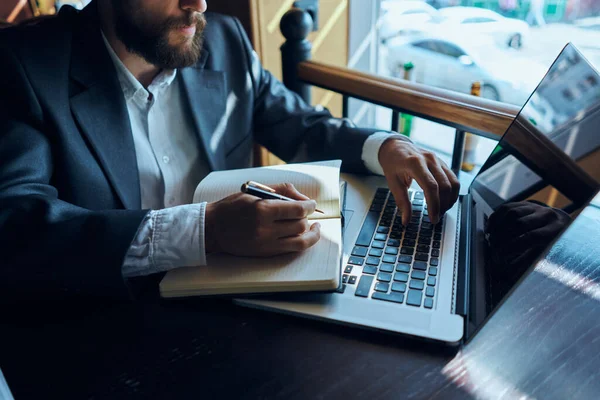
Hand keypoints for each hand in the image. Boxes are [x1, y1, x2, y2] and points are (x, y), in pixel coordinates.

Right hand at [204, 183, 320, 256]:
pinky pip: (290, 250)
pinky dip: (300, 242)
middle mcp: (265, 229)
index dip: (310, 206)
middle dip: (307, 218)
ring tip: (312, 227)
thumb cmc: (233, 206)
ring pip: (300, 242)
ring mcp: (265, 244)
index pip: (297, 210)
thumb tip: (306, 201)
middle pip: (301, 225)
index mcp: (262, 209)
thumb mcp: (255, 190)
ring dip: (309, 233)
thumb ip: (283, 191)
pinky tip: (301, 235)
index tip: (312, 204)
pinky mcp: (265, 253)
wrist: (212, 228)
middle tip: (306, 213)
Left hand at [378, 139, 459, 224]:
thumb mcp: (392, 182)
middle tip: (436, 217)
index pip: (431, 187)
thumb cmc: (393, 163)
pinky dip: (451, 192)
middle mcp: (429, 159)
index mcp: (415, 163)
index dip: (434, 205)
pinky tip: (445, 201)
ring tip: (441, 211)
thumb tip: (406, 220)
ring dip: (450, 200)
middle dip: (442, 205)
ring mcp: (437, 160)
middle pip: (444, 186)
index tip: (433, 218)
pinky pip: (453, 178)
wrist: (395, 147)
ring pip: (453, 182)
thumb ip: (401, 202)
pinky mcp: (442, 162)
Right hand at [486, 200, 570, 269]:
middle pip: (519, 223)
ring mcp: (536, 207)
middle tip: (494, 247)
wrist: (559, 224)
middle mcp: (547, 215)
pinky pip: (506, 207)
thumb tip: (506, 274)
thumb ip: (526, 262)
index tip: (500, 255)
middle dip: (502, 236)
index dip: (513, 246)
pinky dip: (495, 218)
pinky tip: (491, 228)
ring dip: (497, 226)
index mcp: (555, 230)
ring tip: (491, 237)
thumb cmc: (550, 245)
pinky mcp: (525, 203)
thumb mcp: (544, 254)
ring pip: (511, 213)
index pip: (531, 237)